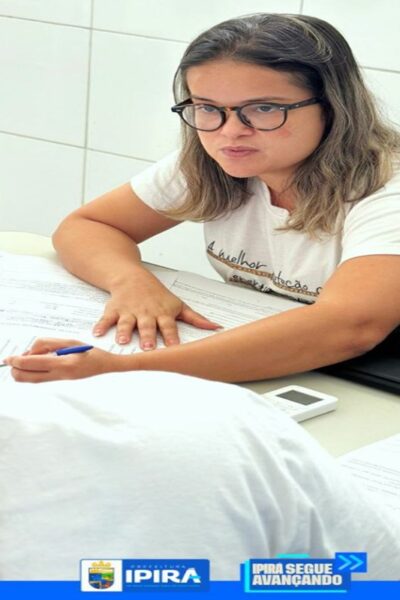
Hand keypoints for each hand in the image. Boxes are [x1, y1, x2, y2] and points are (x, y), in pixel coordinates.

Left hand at [3, 338, 122, 382]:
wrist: (107, 365)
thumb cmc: (91, 352)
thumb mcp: (69, 341)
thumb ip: (48, 345)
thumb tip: (30, 351)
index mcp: (64, 363)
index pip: (32, 364)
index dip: (17, 361)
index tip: (9, 358)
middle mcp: (61, 375)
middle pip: (28, 378)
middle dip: (16, 370)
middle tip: (13, 361)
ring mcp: (61, 380)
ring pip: (32, 380)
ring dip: (24, 371)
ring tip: (26, 360)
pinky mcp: (61, 382)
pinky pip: (40, 379)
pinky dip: (32, 372)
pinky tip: (35, 364)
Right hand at [93, 271, 221, 349]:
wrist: (132, 277)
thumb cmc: (157, 295)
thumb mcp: (178, 305)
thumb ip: (196, 319)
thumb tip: (216, 328)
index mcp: (162, 314)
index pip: (169, 327)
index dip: (172, 337)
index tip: (175, 349)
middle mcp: (146, 313)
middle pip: (147, 326)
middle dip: (148, 336)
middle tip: (148, 348)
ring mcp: (129, 311)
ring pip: (126, 323)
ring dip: (124, 332)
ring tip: (122, 341)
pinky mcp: (113, 310)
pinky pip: (106, 318)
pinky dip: (101, 325)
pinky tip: (97, 333)